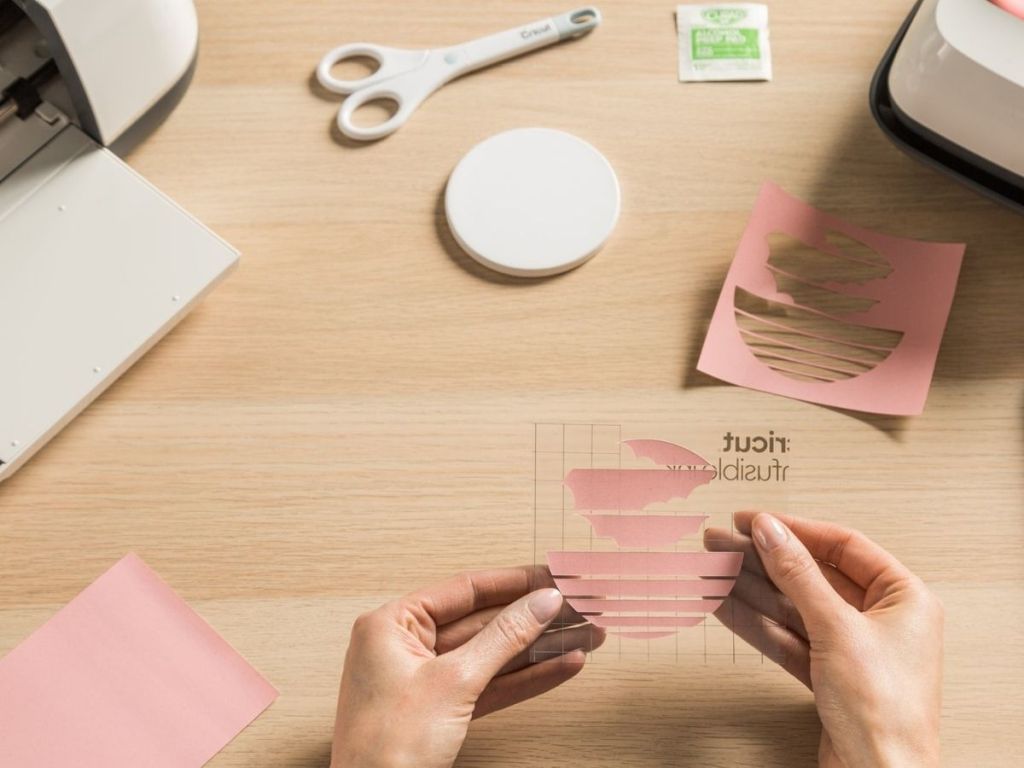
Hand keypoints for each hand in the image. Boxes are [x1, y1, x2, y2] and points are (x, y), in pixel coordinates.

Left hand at [331, 565, 604, 767]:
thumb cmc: (387, 749)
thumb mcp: (454, 682)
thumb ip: (503, 638)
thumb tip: (540, 602)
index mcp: (392, 625)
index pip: (464, 590)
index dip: (514, 583)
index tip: (552, 577)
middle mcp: (405, 646)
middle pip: (484, 622)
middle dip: (534, 618)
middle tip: (577, 608)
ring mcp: (425, 680)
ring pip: (493, 655)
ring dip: (539, 648)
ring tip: (583, 636)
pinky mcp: (442, 711)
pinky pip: (490, 685)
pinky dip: (525, 678)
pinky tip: (561, 666)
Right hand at [705, 512, 942, 767]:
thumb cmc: (887, 715)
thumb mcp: (837, 628)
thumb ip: (798, 574)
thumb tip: (772, 531)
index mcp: (904, 598)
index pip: (843, 545)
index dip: (795, 529)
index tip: (756, 521)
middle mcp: (881, 619)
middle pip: (811, 575)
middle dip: (763, 560)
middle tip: (724, 543)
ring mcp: (852, 648)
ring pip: (792, 606)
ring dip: (750, 589)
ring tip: (714, 570)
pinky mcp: (827, 674)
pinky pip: (786, 636)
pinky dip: (755, 622)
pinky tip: (725, 605)